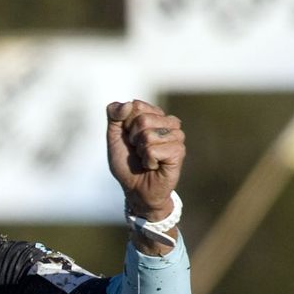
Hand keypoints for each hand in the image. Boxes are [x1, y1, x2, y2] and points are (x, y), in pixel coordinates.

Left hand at [106, 99, 184, 217]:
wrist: (135, 189)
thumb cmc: (127, 163)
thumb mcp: (114, 136)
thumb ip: (114, 114)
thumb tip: (128, 103)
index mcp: (154, 115)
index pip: (136, 105)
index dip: (125, 125)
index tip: (129, 138)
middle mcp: (168, 122)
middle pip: (143, 119)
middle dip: (133, 138)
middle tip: (138, 150)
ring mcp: (176, 136)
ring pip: (149, 134)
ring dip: (141, 150)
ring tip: (146, 158)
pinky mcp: (179, 152)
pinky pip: (153, 150)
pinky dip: (148, 161)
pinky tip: (153, 166)